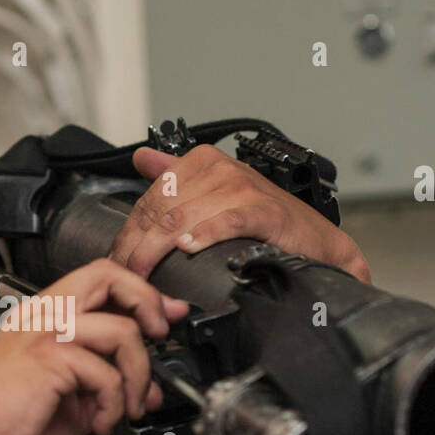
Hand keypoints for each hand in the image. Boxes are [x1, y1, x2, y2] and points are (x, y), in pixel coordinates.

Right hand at [0, 258, 190, 434]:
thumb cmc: (4, 430)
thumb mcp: (70, 401)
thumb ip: (105, 385)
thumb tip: (148, 388)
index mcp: (43, 318)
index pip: (99, 280)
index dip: (140, 293)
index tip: (165, 316)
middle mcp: (42, 315)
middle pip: (109, 276)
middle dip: (149, 304)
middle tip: (159, 338)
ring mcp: (44, 333)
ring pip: (122, 331)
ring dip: (138, 376)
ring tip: (125, 409)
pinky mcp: (47, 358)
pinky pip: (106, 373)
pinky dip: (113, 405)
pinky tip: (98, 425)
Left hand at [108, 144, 371, 282]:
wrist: (317, 242)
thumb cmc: (266, 221)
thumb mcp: (218, 192)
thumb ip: (177, 175)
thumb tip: (142, 157)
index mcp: (204, 162)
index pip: (149, 198)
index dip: (129, 233)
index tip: (117, 260)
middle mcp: (221, 170)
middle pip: (160, 210)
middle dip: (137, 248)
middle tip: (126, 276)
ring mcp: (243, 189)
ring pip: (183, 218)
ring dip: (158, 251)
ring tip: (145, 276)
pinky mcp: (265, 212)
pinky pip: (225, 221)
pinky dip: (205, 236)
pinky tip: (189, 250)